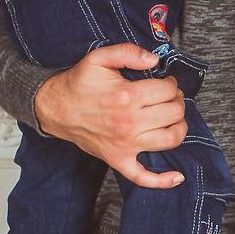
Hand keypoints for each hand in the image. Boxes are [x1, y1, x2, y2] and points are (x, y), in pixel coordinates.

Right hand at [33, 44, 188, 187]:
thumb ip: (128, 52)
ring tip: (172, 118)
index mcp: (127, 96)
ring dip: (179, 127)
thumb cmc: (78, 83)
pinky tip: (177, 177)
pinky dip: (163, 180)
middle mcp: (130, 123)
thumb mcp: (99, 58)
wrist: (55, 108)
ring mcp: (126, 145)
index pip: (168, 90)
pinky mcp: (119, 160)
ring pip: (170, 140)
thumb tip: (154, 59)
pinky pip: (143, 177)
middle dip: (177, 101)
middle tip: (169, 97)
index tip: (165, 82)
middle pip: (174, 113)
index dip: (171, 83)